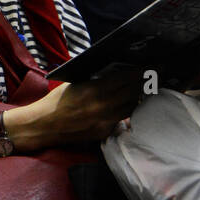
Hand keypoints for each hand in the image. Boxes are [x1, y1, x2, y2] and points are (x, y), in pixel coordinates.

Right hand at [8, 68, 143, 148]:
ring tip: (142, 89)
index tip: (152, 66)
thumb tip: (116, 73)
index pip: (126, 78)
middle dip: (144, 83)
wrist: (44, 126)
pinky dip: (125, 111)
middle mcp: (103, 106)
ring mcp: (105, 121)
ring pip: (131, 107)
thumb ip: (96, 80)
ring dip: (137, 97)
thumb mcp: (75, 83)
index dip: (141, 71)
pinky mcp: (103, 133)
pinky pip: (121, 119)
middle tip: (155, 75)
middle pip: (133, 92)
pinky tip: (126, 104)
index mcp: (95, 90)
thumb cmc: (56, 101)